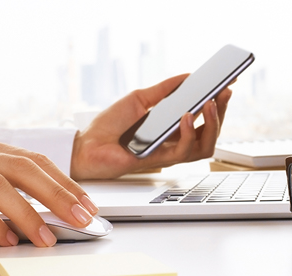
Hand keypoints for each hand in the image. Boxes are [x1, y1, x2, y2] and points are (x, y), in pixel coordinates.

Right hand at [0, 134, 98, 246]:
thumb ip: (14, 185)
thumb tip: (57, 205)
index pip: (36, 160)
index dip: (64, 182)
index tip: (86, 202)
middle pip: (24, 168)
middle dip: (58, 194)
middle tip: (81, 217)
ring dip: (28, 214)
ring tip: (47, 238)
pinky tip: (8, 239)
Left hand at [71, 74, 231, 179]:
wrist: (88, 143)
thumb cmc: (109, 124)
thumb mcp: (139, 98)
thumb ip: (164, 89)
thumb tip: (188, 76)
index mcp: (169, 127)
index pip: (201, 119)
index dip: (216, 105)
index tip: (226, 87)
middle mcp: (172, 141)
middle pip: (208, 133)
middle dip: (220, 113)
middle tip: (223, 93)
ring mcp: (167, 152)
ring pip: (203, 146)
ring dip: (211, 125)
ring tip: (209, 104)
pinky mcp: (159, 159)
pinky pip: (183, 151)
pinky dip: (189, 134)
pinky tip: (187, 116)